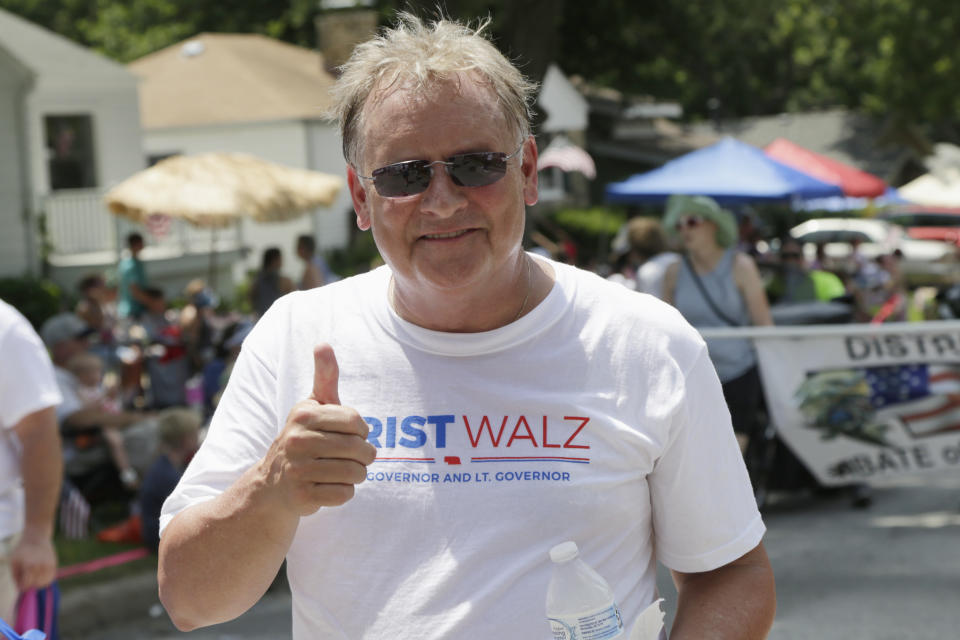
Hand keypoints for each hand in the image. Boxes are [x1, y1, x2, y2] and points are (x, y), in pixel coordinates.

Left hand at [11, 531, 56, 591]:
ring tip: (34, 577)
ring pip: (45, 583)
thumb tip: (21, 589)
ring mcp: (49, 565)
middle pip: (36, 585)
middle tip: (27, 577)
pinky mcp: (54, 564)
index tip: (21, 581)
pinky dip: (45, 579)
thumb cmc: (22, 550)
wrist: (36, 537)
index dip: (22, 585)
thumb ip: (16, 577)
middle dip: (30, 584)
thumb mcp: (13, 562)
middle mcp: (41, 566)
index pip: (26, 585)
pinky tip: (40, 575)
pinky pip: (50, 578)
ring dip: (38, 583)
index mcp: (29, 566)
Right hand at [260, 344, 376, 516]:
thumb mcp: (312, 406)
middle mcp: (298, 440)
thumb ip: (325, 377)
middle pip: (360, 448)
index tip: (350, 434)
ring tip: (340, 471)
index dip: (362, 431)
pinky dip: (343, 493)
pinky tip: (327, 486)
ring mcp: (298, 470)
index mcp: (304, 415)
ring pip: (355, 473)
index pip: (357, 421)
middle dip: (364, 455)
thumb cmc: (304, 438)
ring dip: (356, 475)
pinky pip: (345, 495)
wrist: (272, 485)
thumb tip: (323, 343)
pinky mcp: (302, 497)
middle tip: (351, 456)